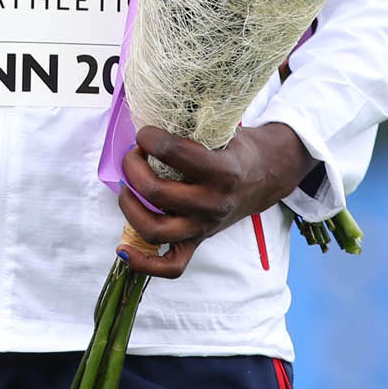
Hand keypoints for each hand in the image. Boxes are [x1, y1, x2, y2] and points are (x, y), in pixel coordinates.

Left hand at [114, 122, 313, 280]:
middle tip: (134, 154)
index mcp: (221, 171)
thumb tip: (144, 121)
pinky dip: (144, 264)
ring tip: (128, 187)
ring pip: (155, 231)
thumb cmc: (232, 149)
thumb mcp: (218, 131)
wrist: (264, 176)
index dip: (149, 138)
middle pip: (156, 193)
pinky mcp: (199, 242)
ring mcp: (205, 227)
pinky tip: (123, 249)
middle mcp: (213, 203)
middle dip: (133, 167)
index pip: (172, 152)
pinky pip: (171, 266)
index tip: (146, 133)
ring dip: (129, 207)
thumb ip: (187, 129)